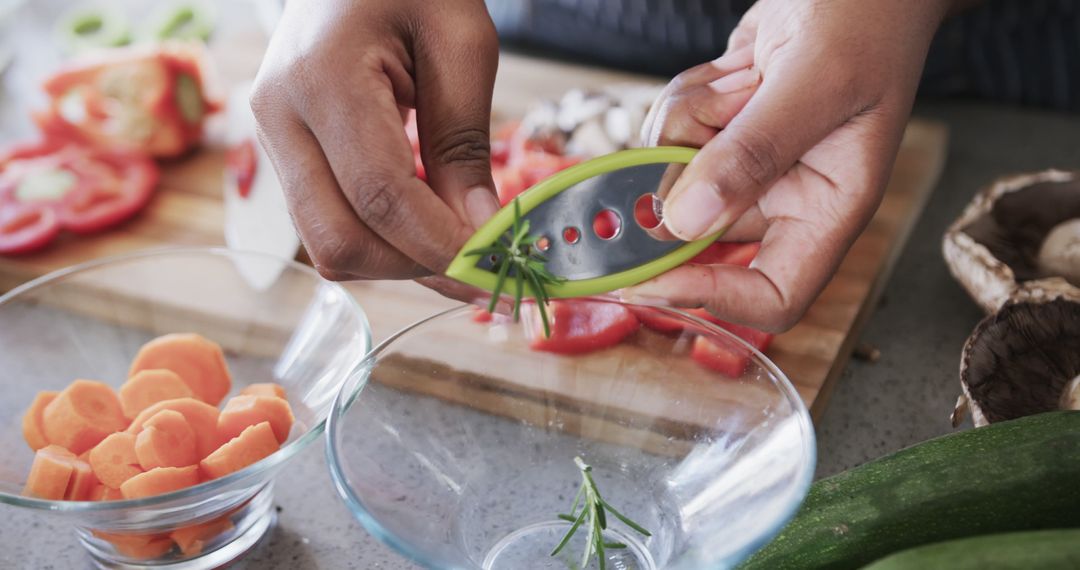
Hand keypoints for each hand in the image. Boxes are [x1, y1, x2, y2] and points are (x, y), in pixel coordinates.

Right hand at [251, 0, 500, 280]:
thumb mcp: (462, 43)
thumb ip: (465, 141)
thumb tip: (478, 231)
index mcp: (322, 79)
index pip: (380, 196)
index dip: (441, 245)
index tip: (496, 268)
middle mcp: (280, 117)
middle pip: (339, 240)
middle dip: (416, 266)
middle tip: (484, 267)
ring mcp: (273, 138)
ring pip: (329, 245)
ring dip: (400, 260)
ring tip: (462, 243)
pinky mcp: (286, 153)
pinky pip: (329, 223)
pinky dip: (384, 240)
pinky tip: (431, 226)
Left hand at [623, 0, 950, 331]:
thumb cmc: (868, 15)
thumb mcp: (817, 79)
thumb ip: (754, 151)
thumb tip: (685, 222)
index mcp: (829, 208)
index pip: (773, 296)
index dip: (710, 297)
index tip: (648, 278)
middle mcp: (786, 197)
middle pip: (701, 237)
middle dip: (680, 181)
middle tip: (704, 122)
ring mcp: (748, 166)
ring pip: (673, 176)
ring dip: (685, 123)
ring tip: (739, 79)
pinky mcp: (722, 133)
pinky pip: (669, 135)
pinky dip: (683, 100)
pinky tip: (728, 70)